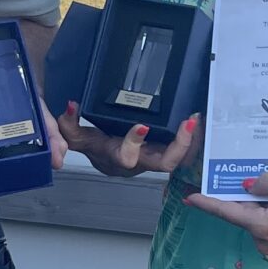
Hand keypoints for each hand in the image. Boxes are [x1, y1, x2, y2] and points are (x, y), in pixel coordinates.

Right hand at [57, 101, 201, 178]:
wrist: (102, 156)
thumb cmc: (92, 144)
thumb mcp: (76, 134)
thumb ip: (69, 123)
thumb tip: (72, 105)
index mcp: (117, 157)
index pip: (126, 157)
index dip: (134, 143)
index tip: (142, 125)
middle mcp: (139, 161)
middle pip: (164, 164)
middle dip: (179, 146)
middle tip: (188, 122)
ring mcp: (153, 157)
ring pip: (178, 159)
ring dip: (191, 141)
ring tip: (197, 118)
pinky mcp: (162, 150)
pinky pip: (182, 150)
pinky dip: (191, 137)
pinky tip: (197, 120)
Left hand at [184, 171, 267, 254]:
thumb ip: (266, 183)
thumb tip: (247, 187)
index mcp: (262, 226)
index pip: (227, 212)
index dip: (207, 204)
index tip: (188, 198)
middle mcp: (264, 239)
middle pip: (242, 213)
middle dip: (237, 195)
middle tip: (231, 174)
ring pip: (257, 216)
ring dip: (257, 201)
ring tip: (263, 181)